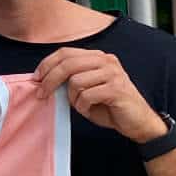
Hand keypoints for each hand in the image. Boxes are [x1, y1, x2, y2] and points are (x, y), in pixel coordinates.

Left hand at [33, 48, 167, 142]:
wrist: (138, 122)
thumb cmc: (111, 107)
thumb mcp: (88, 90)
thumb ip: (72, 81)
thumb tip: (46, 81)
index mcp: (98, 58)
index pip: (66, 52)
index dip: (48, 64)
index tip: (36, 78)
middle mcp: (106, 61)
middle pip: (68, 63)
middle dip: (50, 79)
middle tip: (42, 93)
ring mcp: (113, 73)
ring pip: (76, 81)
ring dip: (72, 98)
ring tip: (81, 106)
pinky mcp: (116, 89)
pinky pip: (87, 95)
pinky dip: (83, 106)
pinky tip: (89, 110)